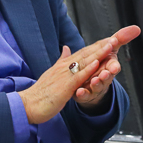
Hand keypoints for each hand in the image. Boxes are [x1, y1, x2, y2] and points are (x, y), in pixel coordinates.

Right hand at [19, 26, 139, 123]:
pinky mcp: (64, 87)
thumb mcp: (52, 74)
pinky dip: (88, 69)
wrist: (28, 104)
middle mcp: (64, 67)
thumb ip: (61, 61)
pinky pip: (78, 76)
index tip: (109, 39)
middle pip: (85, 54)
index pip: (82, 53)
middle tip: (115, 37)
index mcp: (63, 65)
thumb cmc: (40, 93)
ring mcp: (64, 76)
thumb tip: (66, 48)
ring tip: (110, 45)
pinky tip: (97, 63)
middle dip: (101, 46)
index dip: (96, 46)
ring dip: (98, 53)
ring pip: (84, 62)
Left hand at [74, 25, 139, 108]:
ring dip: (96, 84)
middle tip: (105, 73)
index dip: (114, 66)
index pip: (113, 66)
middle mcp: (102, 77)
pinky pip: (84, 94)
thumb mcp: (111, 48)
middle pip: (106, 76)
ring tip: (94, 81)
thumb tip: (136, 28)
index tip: (114, 66)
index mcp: (108, 66)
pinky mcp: (84, 93)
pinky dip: (82, 93)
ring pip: (96, 86)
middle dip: (106, 75)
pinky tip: (80, 91)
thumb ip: (121, 38)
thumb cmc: (103, 63)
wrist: (93, 83)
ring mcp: (94, 86)